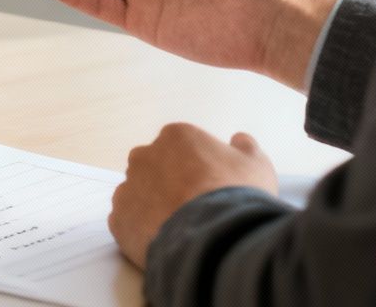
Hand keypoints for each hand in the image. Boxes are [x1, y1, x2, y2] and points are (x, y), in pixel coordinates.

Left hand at [109, 124, 276, 266]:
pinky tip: (164, 239)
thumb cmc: (237, 197)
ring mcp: (129, 187)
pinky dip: (142, 228)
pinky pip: (128, 220)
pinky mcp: (119, 218)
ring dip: (154, 205)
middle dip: (169, 182)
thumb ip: (244, 147)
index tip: (208, 185)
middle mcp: (145, 155)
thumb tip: (238, 140)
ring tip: (179, 226)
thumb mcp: (256, 164)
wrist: (215, 238)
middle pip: (155, 166)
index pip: (181, 147)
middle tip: (192, 205)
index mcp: (176, 136)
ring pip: (139, 193)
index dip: (197, 168)